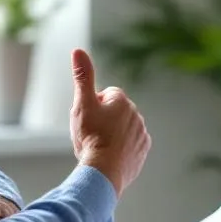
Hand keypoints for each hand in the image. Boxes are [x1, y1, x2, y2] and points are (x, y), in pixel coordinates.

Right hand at [69, 48, 150, 196]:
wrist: (104, 171)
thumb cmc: (91, 137)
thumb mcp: (82, 104)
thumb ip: (82, 77)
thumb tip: (78, 50)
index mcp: (122, 101)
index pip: (105, 95)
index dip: (92, 106)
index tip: (87, 120)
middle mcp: (136, 114)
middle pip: (113, 113)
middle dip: (102, 120)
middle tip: (90, 135)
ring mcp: (141, 134)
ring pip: (122, 129)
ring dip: (111, 135)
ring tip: (99, 147)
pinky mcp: (142, 151)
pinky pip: (129, 146)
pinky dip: (120, 149)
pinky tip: (108, 156)